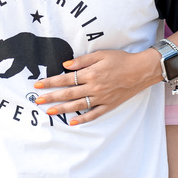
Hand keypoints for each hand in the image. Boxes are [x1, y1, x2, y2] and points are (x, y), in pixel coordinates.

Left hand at [33, 48, 161, 123]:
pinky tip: (72, 122)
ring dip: (62, 109)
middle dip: (51, 97)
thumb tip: (65, 65)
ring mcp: (101, 98)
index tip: (38, 84)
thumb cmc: (121, 59)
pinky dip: (83, 119)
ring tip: (48, 111)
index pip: (65, 79)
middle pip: (68, 94)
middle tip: (37, 100)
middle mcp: (94, 88)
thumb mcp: (101, 54)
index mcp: (91, 74)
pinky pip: (94, 114)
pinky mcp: (109, 105)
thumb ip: (82, 60)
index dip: (50, 82)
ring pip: (77, 106)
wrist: (141, 71)